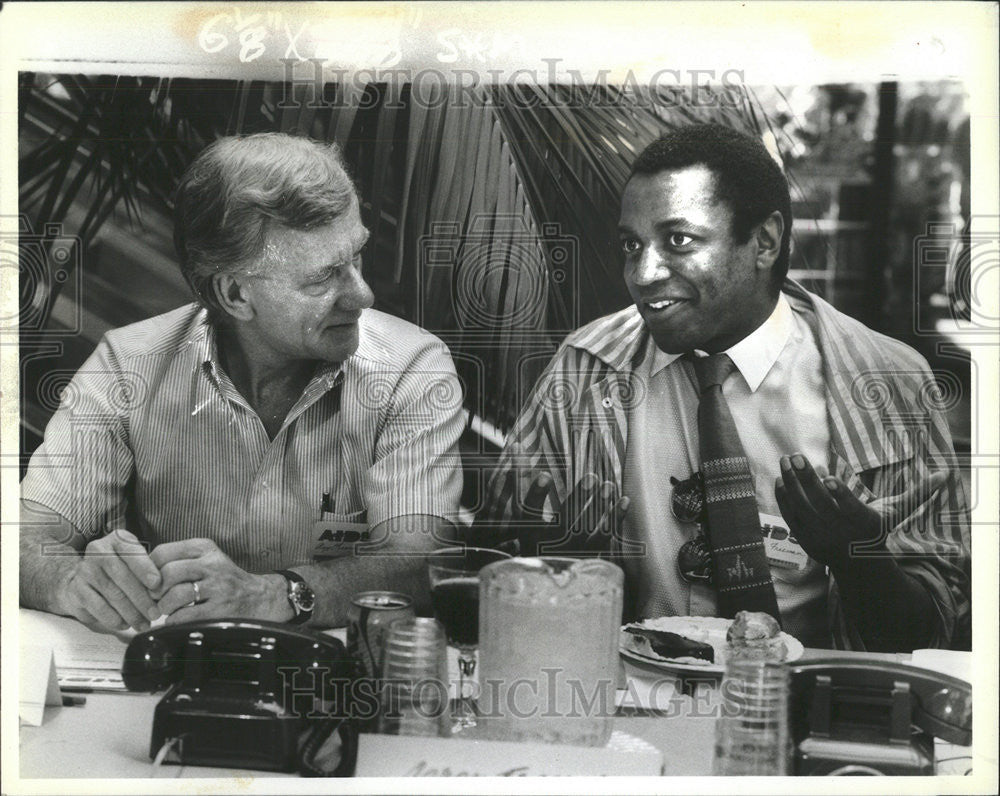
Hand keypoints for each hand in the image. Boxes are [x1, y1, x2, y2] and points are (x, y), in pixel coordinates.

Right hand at [57, 529, 162, 632]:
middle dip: (142, 598)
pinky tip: (125, 624)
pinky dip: (114, 618)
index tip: (157, 584)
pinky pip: (98, 607)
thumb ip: (148, 568)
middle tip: (155, 614)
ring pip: (112, 595)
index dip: (145, 569)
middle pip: (123, 577)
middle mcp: (97, 552)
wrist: (82, 577)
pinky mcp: (75, 590)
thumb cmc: (119, 567)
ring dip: (131, 613)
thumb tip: (161, 588)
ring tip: (143, 624)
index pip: (131, 553)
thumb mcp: (134, 559)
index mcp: (116, 540)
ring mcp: (84, 571)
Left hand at [149, 538, 288, 623]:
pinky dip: (173, 620)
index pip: (163, 552)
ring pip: (174, 595)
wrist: (258, 597)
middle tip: (155, 598)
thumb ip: (179, 559)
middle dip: (154, 590)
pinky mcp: (218, 609)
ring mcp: (217, 587)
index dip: (148, 569)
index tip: (149, 581)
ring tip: (166, 610)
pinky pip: (183, 616)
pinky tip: (176, 619)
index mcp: (205, 548)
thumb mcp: (207, 558)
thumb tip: (143, 572)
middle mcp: (212, 564)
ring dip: (163, 607)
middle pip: (167, 573)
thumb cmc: (224, 579)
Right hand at [506, 471, 629, 556]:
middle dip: (579, 497)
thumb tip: (533, 470)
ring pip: (590, 529)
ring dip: (601, 505)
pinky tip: (624, 501)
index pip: (531, 514)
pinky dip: (616, 518)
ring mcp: (574, 554)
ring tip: (609, 486)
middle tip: (592, 477)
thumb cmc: (537, 545)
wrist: (550, 584)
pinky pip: (606, 537)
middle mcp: (552, 547)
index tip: (545, 475)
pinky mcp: (591, 557)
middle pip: (567, 520)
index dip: (537, 494)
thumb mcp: (526, 526)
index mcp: (532, 537)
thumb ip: (532, 498)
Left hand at [774, 453, 946, 571]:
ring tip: (786, 460)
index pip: (850, 508)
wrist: (857, 564)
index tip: (829, 477)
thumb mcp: (896, 512)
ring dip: (791, 483)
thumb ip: (917, 493)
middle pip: (820, 504)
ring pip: (802, 508)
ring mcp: (820, 537)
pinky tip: (780, 479)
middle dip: (806, 479)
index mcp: (864, 524)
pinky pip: (791, 517)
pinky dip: (784, 498)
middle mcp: (841, 532)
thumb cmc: (877, 529)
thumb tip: (946, 474)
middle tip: (796, 456)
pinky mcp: (804, 539)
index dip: (840, 494)